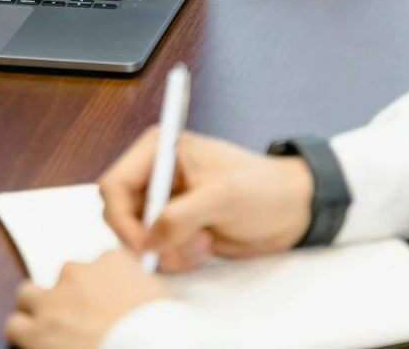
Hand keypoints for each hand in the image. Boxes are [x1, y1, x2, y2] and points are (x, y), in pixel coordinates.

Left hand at [5, 249, 170, 348]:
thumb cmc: (161, 331)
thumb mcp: (164, 300)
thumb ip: (144, 289)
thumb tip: (140, 298)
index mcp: (112, 262)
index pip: (100, 263)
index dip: (101, 286)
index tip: (106, 302)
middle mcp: (78, 273)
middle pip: (63, 277)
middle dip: (68, 296)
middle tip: (81, 321)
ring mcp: (54, 300)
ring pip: (28, 295)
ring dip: (38, 311)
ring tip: (51, 332)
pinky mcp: (36, 330)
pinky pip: (15, 326)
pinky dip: (23, 336)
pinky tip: (37, 346)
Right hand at [99, 127, 313, 271]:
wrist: (293, 209)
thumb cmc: (263, 188)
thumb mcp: (222, 196)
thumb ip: (180, 215)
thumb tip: (149, 239)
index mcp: (158, 150)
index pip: (114, 184)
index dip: (121, 217)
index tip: (143, 244)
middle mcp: (154, 175)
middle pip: (119, 215)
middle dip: (147, 238)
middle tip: (177, 249)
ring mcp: (164, 203)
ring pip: (137, 238)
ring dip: (167, 251)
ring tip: (203, 244)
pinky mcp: (175, 228)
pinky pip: (157, 251)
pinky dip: (176, 258)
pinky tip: (205, 247)